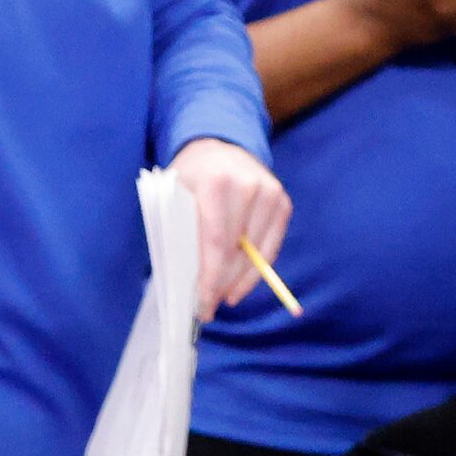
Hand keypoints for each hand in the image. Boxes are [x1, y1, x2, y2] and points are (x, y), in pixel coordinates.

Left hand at [172, 136, 290, 317]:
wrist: (218, 146)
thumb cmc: (188, 176)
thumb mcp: (172, 194)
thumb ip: (179, 228)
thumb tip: (184, 279)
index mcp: (215, 181)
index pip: (216, 241)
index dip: (211, 278)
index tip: (202, 304)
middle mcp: (249, 185)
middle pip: (239, 251)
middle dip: (222, 284)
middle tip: (207, 309)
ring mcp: (270, 193)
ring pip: (258, 253)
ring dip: (240, 281)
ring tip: (224, 299)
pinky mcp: (282, 202)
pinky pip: (271, 246)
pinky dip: (257, 269)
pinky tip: (240, 284)